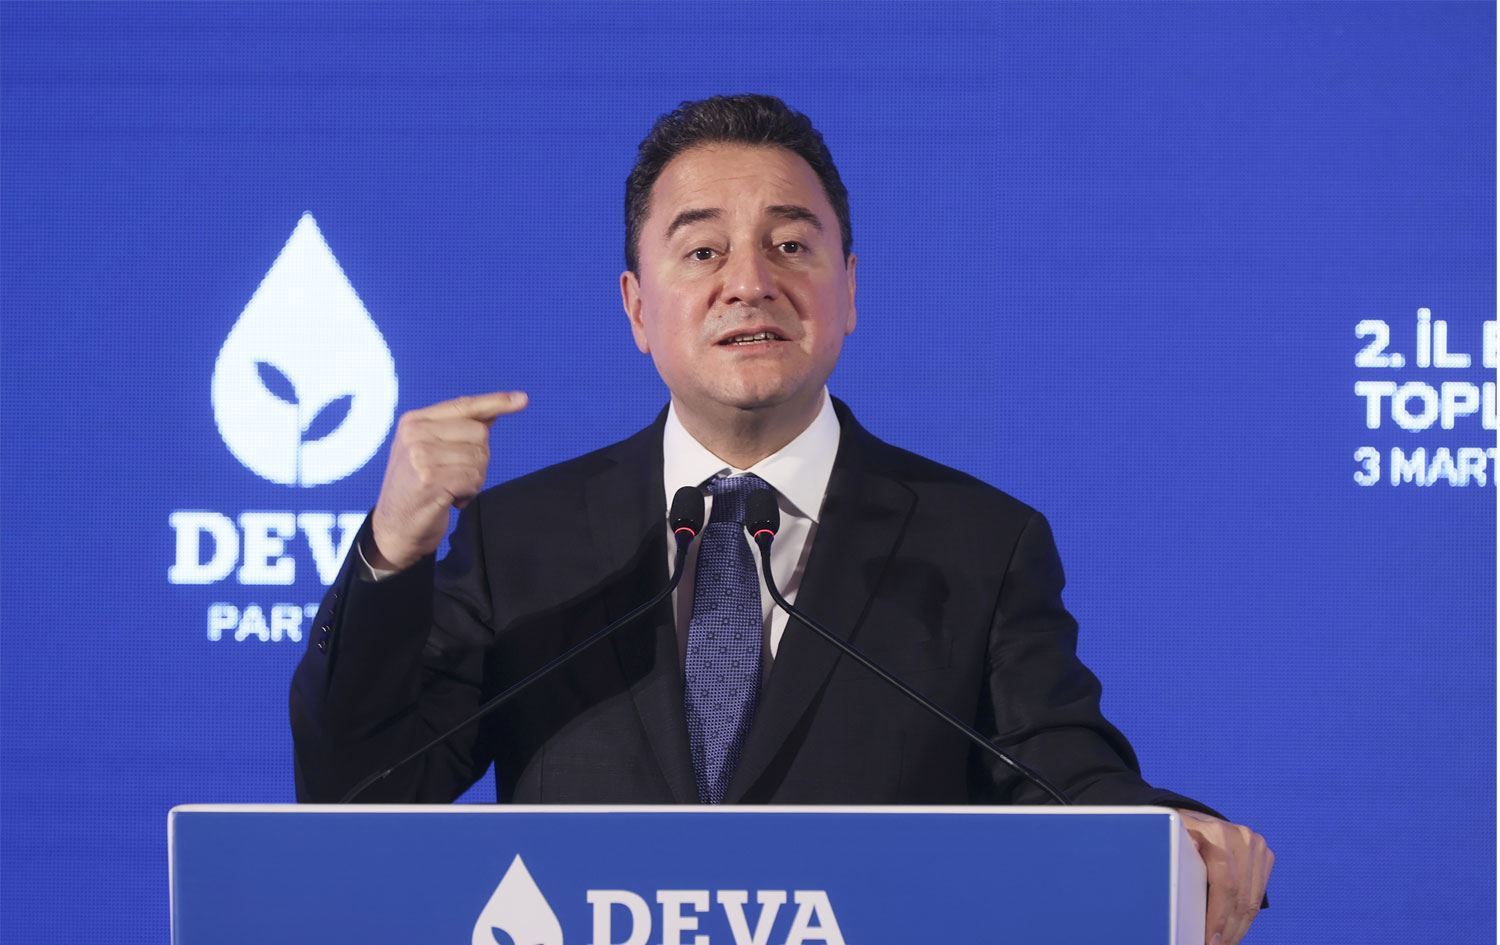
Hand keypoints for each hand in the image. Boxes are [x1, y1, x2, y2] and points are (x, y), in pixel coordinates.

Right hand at [368, 391, 527, 570]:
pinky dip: (469, 493)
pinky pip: (473, 479)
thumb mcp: (429, 452)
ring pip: (479, 458)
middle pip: (479, 433)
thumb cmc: (417, 489)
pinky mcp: (429, 479)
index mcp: (414, 421)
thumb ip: (458, 431)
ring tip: (450, 489)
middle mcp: (415, 434)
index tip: (521, 399)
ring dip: (473, 480)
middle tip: (455, 477)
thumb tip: (493, 412)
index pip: (464, 406)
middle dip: (478, 459)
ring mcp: (420, 455)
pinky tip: (451, 500)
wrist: (393, 529)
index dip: (495, 402)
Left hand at [1176, 809, 1272, 944]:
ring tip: (1224, 943)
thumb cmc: (1172, 834)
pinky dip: (1245, 916)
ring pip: (1252, 900)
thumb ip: (1172, 854)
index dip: (1218, 917)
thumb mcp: (1166, 840)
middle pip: (1240, 896)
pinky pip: (1257, 894)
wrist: (1191, 818)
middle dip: (1227, 929)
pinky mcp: (1264, 854)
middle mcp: (1241, 837)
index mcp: (1216, 833)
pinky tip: (1233, 930)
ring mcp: (1256, 844)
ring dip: (1238, 928)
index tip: (1208, 940)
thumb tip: (1173, 875)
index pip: (1225, 884)